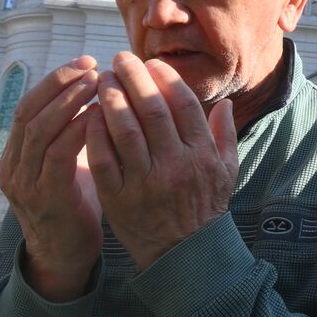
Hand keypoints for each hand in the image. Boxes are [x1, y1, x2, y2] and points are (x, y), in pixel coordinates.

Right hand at [0, 56, 101, 300]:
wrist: (66, 257)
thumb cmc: (75, 207)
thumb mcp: (68, 166)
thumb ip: (71, 136)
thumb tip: (98, 96)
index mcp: (17, 155)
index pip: (28, 106)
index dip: (54, 81)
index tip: (84, 62)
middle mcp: (14, 166)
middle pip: (29, 112)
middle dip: (60, 84)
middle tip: (90, 65)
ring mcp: (25, 183)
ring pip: (39, 130)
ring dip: (68, 103)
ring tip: (96, 83)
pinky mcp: (45, 198)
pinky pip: (57, 157)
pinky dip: (76, 131)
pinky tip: (97, 116)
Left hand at [85, 53, 238, 269]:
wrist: (186, 256)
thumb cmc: (206, 209)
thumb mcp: (227, 173)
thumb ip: (225, 136)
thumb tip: (223, 103)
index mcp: (202, 156)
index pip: (183, 105)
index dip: (165, 79)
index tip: (150, 63)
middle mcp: (176, 166)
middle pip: (151, 110)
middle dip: (132, 78)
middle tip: (119, 60)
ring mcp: (146, 183)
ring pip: (125, 130)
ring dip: (110, 99)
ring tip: (101, 80)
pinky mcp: (120, 199)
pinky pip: (104, 159)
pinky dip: (95, 133)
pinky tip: (89, 114)